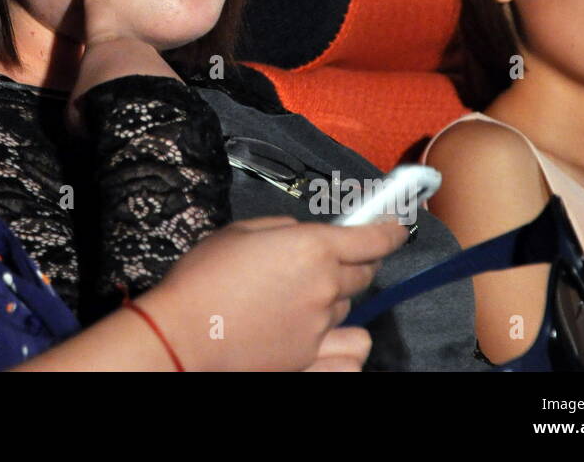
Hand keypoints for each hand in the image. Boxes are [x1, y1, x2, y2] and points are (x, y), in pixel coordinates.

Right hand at [67, 0, 177, 129]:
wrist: (141, 119)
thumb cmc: (99, 104)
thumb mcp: (76, 104)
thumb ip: (82, 96)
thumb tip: (87, 106)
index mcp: (104, 43)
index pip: (96, 7)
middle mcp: (135, 47)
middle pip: (123, 55)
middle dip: (115, 73)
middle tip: (106, 97)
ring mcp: (160, 65)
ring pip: (143, 80)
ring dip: (133, 97)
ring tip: (124, 120)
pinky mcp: (178, 87)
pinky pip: (159, 98)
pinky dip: (150, 110)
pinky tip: (144, 125)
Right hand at [137, 216, 406, 370]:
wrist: (185, 333)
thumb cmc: (205, 276)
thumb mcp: (241, 232)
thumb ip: (282, 228)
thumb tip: (298, 234)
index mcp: (311, 247)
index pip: (372, 239)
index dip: (390, 232)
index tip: (397, 228)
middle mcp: (325, 285)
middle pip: (363, 273)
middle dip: (355, 262)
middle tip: (328, 260)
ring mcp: (320, 324)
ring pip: (346, 305)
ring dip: (332, 294)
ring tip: (295, 293)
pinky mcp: (310, 355)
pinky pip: (338, 339)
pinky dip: (329, 328)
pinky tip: (305, 323)